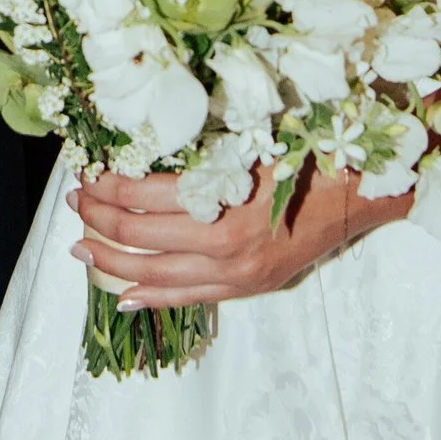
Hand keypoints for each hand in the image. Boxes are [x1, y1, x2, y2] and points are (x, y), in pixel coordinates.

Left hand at [70, 157, 398, 308]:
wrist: (364, 194)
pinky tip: (124, 294)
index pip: (140, 197)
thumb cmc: (309, 154)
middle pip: (137, 238)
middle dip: (97, 220)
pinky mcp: (248, 288)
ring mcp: (236, 274)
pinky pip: (187, 299)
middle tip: (76, 203)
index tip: (87, 173)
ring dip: (110, 262)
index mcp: (223, 199)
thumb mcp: (250, 140)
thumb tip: (142, 157)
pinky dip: (150, 296)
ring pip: (153, 276)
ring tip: (82, 249)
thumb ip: (199, 152)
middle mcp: (224, 246)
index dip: (106, 186)